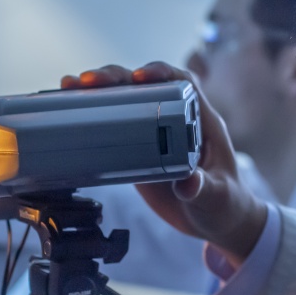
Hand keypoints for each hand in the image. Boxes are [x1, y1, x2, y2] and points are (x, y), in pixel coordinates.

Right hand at [61, 61, 267, 266]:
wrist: (217, 222)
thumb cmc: (226, 205)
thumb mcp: (216, 198)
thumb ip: (203, 190)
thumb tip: (188, 182)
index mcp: (202, 122)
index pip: (183, 83)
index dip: (162, 73)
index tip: (140, 76)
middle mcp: (176, 120)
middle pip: (145, 86)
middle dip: (117, 78)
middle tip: (88, 81)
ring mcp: (156, 134)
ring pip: (126, 101)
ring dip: (99, 91)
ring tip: (70, 87)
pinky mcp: (140, 151)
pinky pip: (115, 126)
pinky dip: (93, 116)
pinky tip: (70, 111)